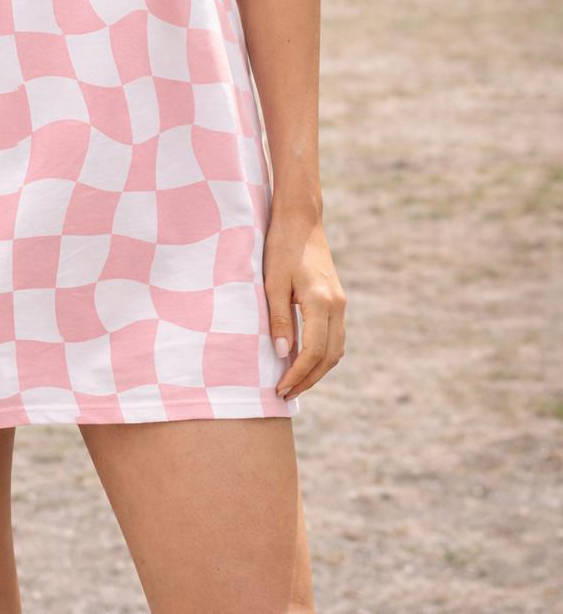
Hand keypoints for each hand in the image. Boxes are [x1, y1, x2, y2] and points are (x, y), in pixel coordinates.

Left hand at [263, 207, 344, 401]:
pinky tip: (304, 359)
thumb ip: (279, 318)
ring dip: (317, 369)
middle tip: (285, 394)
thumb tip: (282, 353)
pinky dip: (323, 354)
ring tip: (293, 382)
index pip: (313, 351)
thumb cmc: (281, 247)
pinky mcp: (337, 300)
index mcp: (321, 302)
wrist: (300, 219)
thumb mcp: (273, 282)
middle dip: (308, 379)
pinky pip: (335, 336)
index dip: (297, 374)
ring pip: (336, 349)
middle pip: (329, 357)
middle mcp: (337, 306)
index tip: (280, 388)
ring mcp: (340, 303)